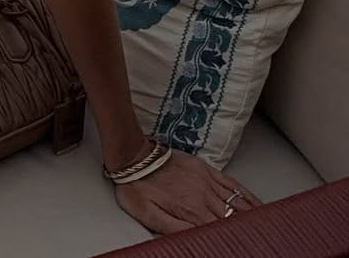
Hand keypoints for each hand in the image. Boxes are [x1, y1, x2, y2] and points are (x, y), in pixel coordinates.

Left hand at [113, 150, 260, 233]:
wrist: (133, 155)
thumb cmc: (138, 188)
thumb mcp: (149, 216)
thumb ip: (173, 231)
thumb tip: (197, 241)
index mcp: (191, 212)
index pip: (221, 233)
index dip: (235, 241)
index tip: (250, 248)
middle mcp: (204, 197)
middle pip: (234, 220)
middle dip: (249, 233)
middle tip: (265, 243)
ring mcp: (207, 182)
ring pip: (237, 203)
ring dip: (254, 217)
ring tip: (270, 229)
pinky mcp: (206, 169)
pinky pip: (232, 184)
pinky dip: (247, 196)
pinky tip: (258, 204)